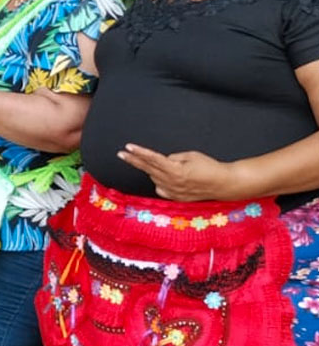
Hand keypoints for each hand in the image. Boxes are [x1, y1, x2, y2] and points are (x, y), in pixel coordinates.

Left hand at [117, 144, 243, 201]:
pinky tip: (167, 177)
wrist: (223, 184)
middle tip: (121, 154)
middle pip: (147, 169)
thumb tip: (162, 161)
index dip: (139, 152)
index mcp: (174, 170)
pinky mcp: (176, 198)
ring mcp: (173, 192)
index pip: (152, 159)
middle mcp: (171, 182)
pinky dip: (160, 181)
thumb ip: (173, 158)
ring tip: (164, 164)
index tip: (128, 147)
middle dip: (134, 160)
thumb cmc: (209, 167)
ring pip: (154, 178)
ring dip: (153, 170)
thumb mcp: (190, 156)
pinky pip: (161, 188)